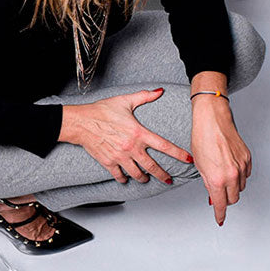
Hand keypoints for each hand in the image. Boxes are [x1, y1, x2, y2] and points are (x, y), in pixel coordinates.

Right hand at [60, 88, 192, 183]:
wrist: (81, 122)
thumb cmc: (100, 111)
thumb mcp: (124, 101)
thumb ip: (144, 97)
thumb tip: (159, 91)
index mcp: (139, 133)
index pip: (164, 146)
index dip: (179, 154)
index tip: (188, 160)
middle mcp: (131, 148)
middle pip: (152, 166)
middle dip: (163, 175)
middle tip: (169, 179)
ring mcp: (120, 157)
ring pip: (137, 174)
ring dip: (144, 178)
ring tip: (146, 179)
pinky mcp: (108, 162)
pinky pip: (119, 175)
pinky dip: (124, 179)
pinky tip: (126, 178)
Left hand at [191, 96, 250, 225]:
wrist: (213, 121)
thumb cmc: (202, 138)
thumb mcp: (199, 165)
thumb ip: (208, 183)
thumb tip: (213, 195)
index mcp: (217, 179)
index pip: (220, 204)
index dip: (220, 214)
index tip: (220, 219)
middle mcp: (232, 175)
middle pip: (233, 198)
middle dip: (224, 198)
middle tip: (216, 193)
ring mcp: (242, 167)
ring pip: (240, 187)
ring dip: (232, 187)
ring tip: (221, 176)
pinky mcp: (248, 159)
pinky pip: (246, 175)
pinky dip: (239, 176)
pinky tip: (229, 168)